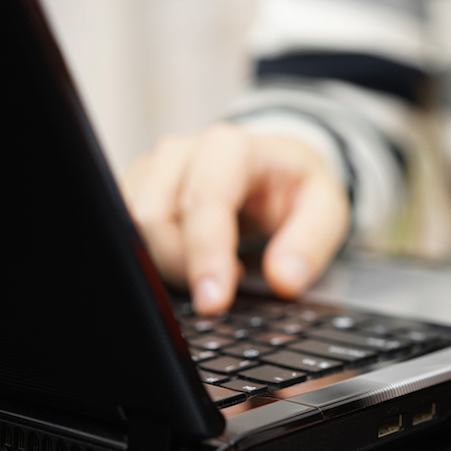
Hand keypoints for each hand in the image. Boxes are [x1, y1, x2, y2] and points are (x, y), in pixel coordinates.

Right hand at [121, 123, 349, 314]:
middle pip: (154, 218)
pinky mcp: (136, 189)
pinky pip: (125, 232)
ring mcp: (152, 168)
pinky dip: (152, 258)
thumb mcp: (326, 208)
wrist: (275, 164)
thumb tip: (284, 280)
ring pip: (131, 228)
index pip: (204, 202)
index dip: (205, 256)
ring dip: (166, 264)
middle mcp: (181, 151)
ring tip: (213, 271)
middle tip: (223, 289)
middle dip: (183, 267)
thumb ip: (310, 243)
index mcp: (230, 147)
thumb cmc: (296, 185)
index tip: (214, 303)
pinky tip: (189, 264)